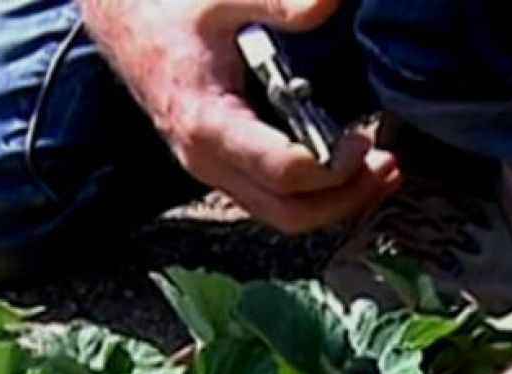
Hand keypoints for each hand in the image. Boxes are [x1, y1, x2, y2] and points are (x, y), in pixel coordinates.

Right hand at [81, 0, 398, 231]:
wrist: (122, 23)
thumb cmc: (166, 11)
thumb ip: (278, 0)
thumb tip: (329, 2)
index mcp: (208, 124)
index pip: (282, 172)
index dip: (333, 167)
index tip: (363, 139)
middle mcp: (209, 160)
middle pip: (288, 213)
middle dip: (346, 199)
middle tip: (390, 167)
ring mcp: (214, 169)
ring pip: (282, 214)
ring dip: (336, 201)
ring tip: (381, 171)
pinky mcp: (223, 165)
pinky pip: (273, 198)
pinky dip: (315, 192)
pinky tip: (346, 165)